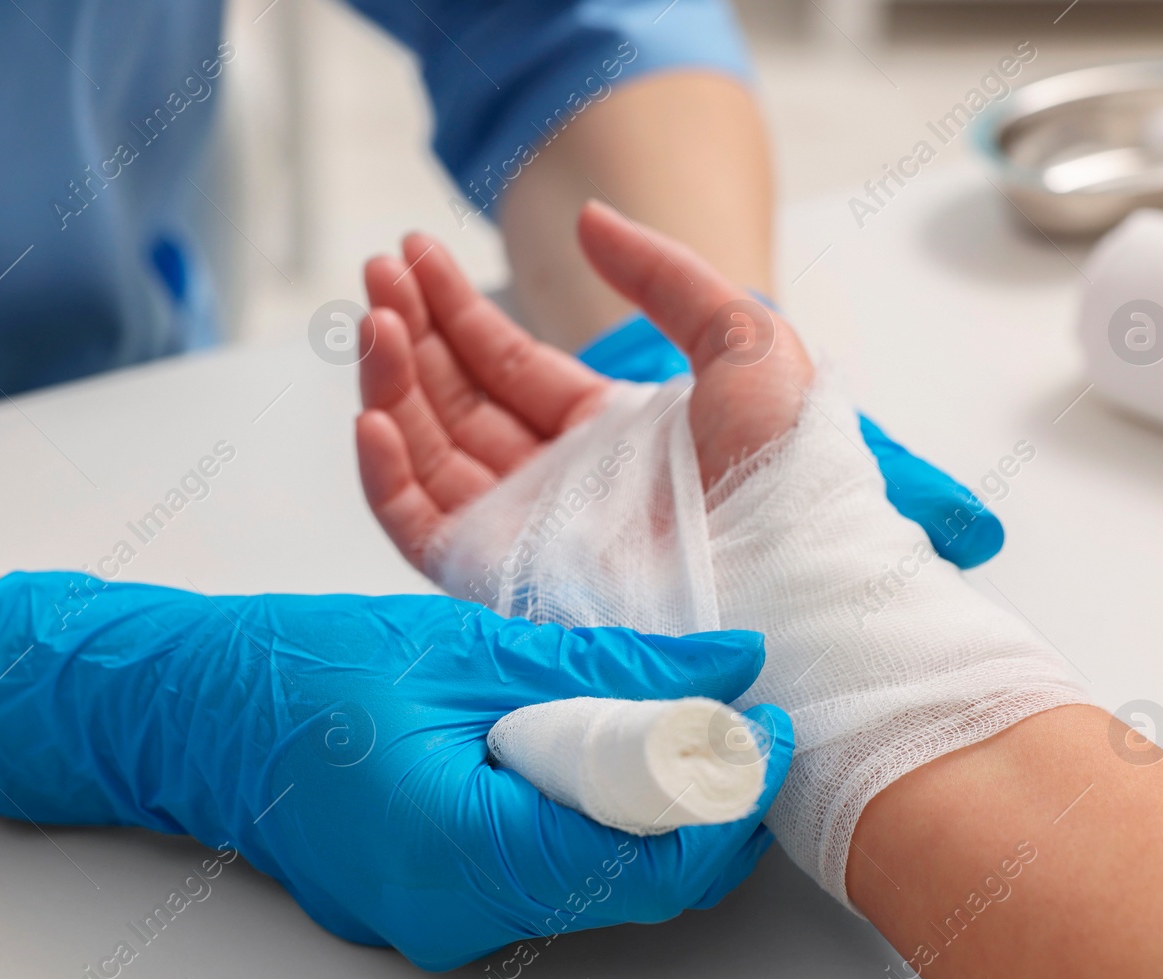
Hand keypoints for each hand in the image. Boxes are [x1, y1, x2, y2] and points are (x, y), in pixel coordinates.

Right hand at [0, 573, 794, 970]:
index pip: (655, 860)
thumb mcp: (468, 647)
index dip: (733, 792)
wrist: (188, 711)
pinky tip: (579, 742)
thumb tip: (723, 663)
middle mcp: (459, 914)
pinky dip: (582, 809)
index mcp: (464, 852)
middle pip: (637, 879)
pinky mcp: (439, 901)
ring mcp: (445, 921)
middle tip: (721, 710)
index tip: (767, 724)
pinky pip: (545, 869)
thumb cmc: (293, 674)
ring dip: (642, 799)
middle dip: (698, 795)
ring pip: (597, 875)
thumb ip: (609, 664)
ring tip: (649, 710)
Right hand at [356, 200, 1000, 569]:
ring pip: (428, 451)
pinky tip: (373, 414)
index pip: (504, 362)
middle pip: (456, 396)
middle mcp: (553, 478)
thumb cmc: (786, 463)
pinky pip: (419, 526)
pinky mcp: (498, 576)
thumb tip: (589, 218)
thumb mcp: (741, 338)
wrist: (789, 564)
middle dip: (411, 328)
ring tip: (373, 318)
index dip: (455, 306)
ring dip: (390, 383)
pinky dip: (385, 476)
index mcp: (603, 430)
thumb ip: (664, 274)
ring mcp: (521, 528)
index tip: (412, 251)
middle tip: (377, 269)